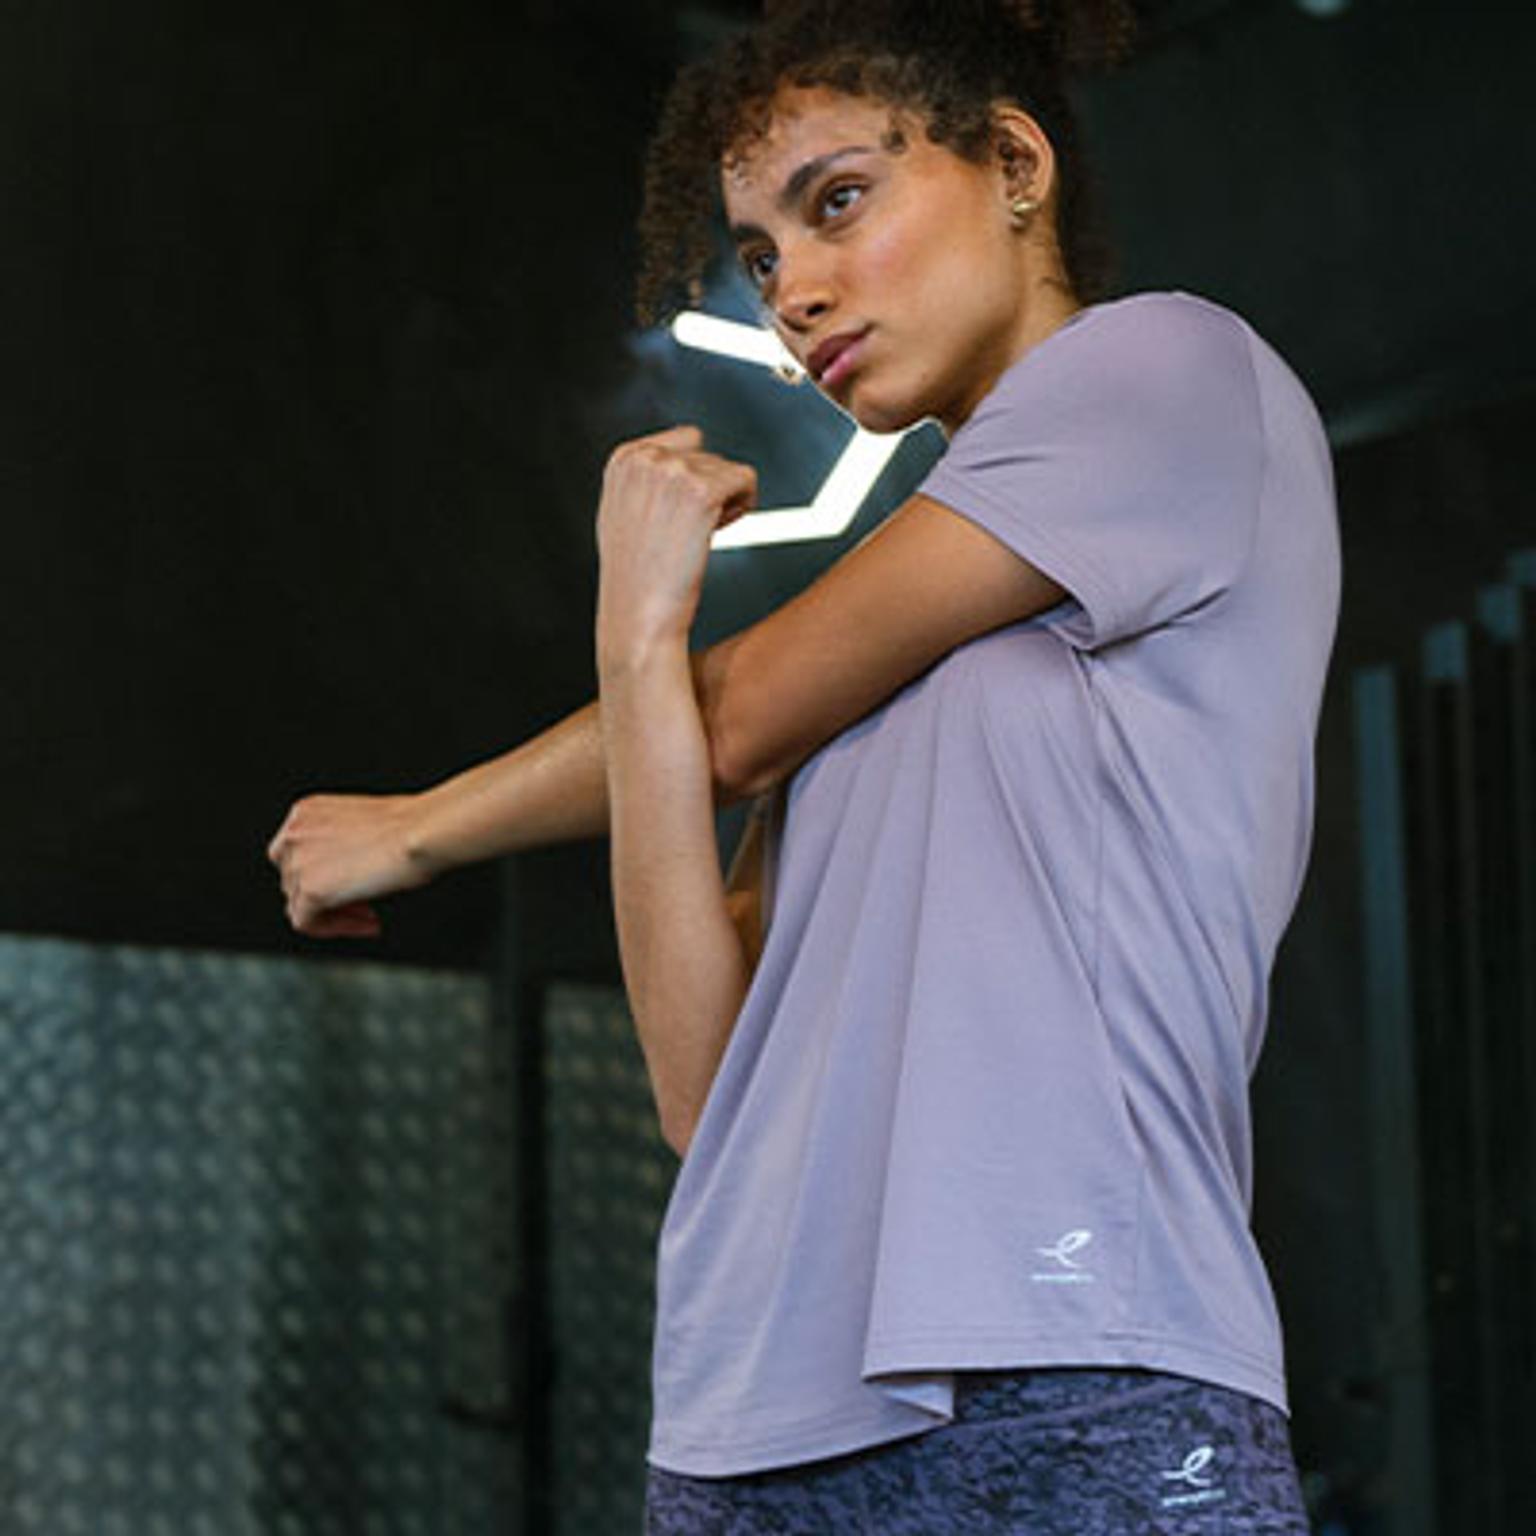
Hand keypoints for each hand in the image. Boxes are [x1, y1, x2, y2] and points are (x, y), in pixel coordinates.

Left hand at [266, 792, 432, 937]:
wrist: (424, 832)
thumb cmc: (413, 825)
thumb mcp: (362, 824)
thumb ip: (338, 844)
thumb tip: (341, 872)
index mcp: (306, 812)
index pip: (292, 854)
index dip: (321, 874)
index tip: (349, 884)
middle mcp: (294, 833)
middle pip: (292, 881)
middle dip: (328, 896)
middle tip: (363, 905)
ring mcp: (299, 862)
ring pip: (298, 904)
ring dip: (334, 914)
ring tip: (368, 915)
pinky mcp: (311, 890)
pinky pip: (307, 923)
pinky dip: (335, 928)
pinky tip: (367, 923)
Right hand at [595, 426, 755, 667]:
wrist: (640, 616)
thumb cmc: (636, 578)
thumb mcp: (624, 514)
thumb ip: (646, 478)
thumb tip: (686, 446)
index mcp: (624, 460)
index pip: (685, 440)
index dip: (692, 478)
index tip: (680, 514)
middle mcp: (646, 459)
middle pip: (709, 455)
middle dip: (709, 489)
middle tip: (689, 533)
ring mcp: (673, 473)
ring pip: (729, 469)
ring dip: (725, 501)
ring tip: (696, 539)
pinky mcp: (701, 492)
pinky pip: (746, 479)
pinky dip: (742, 505)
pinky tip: (719, 532)